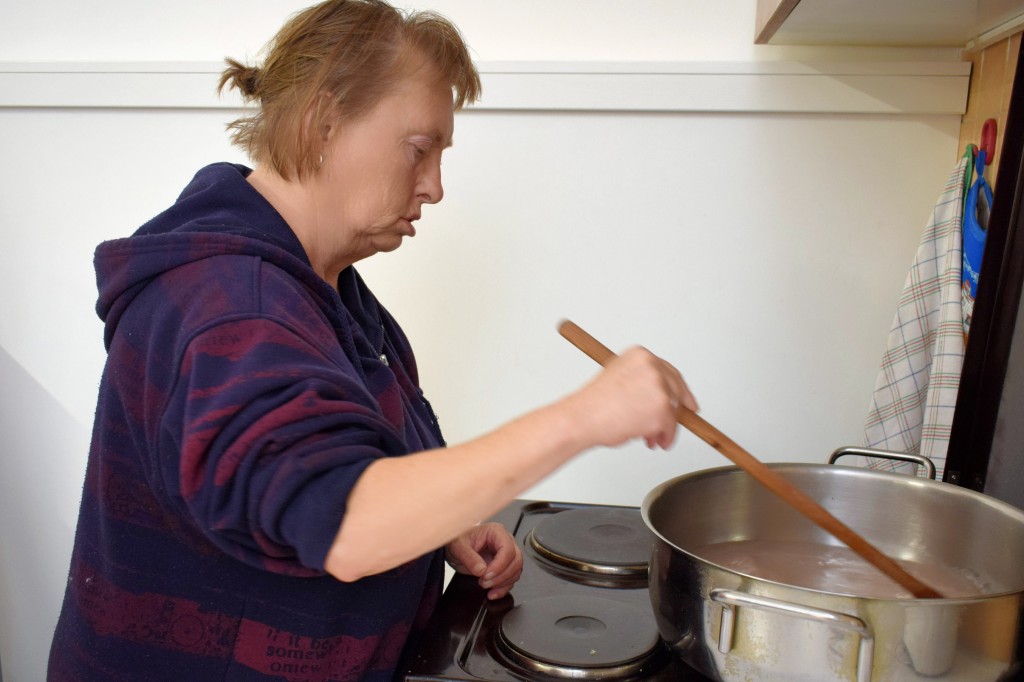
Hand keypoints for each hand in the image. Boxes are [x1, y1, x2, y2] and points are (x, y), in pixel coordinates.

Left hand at [445, 522, 522, 599]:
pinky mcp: (504, 567)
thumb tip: (481, 570)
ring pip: (515, 571)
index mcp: (496, 532)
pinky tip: (492, 592)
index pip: (508, 549)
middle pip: (516, 561)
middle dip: (501, 576)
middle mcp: (505, 542)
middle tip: (484, 582)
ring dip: (503, 583)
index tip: (486, 575)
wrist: (456, 547)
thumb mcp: (459, 547)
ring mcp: (506, 555)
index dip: (500, 565)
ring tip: (486, 586)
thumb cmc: (458, 540)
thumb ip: (469, 557)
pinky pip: (510, 579)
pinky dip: (503, 588)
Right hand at [568, 346, 697, 450]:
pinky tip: (652, 440)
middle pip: (676, 390)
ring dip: (664, 427)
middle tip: (673, 422)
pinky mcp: (662, 409)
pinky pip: (670, 427)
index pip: (669, 372)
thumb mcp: (617, 377)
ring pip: (673, 411)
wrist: (583, 417)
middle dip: (675, 411)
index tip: (686, 400)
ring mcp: (659, 387)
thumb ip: (640, 381)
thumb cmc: (594, 404)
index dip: (680, 389)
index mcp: (641, 356)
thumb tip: (655, 396)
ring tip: (651, 436)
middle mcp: (652, 367)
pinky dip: (664, 437)